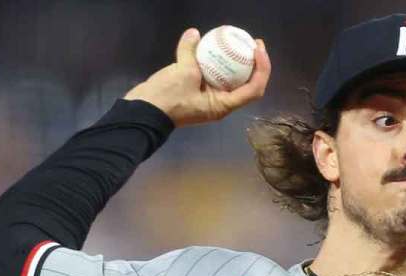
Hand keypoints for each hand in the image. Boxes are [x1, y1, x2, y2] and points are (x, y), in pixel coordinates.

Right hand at [124, 28, 270, 126]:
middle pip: (247, 85)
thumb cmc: (168, 98)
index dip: (262, 69)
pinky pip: (214, 76)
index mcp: (223, 105)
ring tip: (238, 43)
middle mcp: (220, 104)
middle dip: (254, 64)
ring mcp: (209, 99)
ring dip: (238, 63)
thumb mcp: (183, 72)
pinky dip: (218, 62)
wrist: (142, 111)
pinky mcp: (198, 92)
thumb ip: (191, 52)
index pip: (253, 90)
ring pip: (231, 80)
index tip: (258, 49)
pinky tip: (215, 47)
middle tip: (253, 43)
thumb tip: (194, 34)